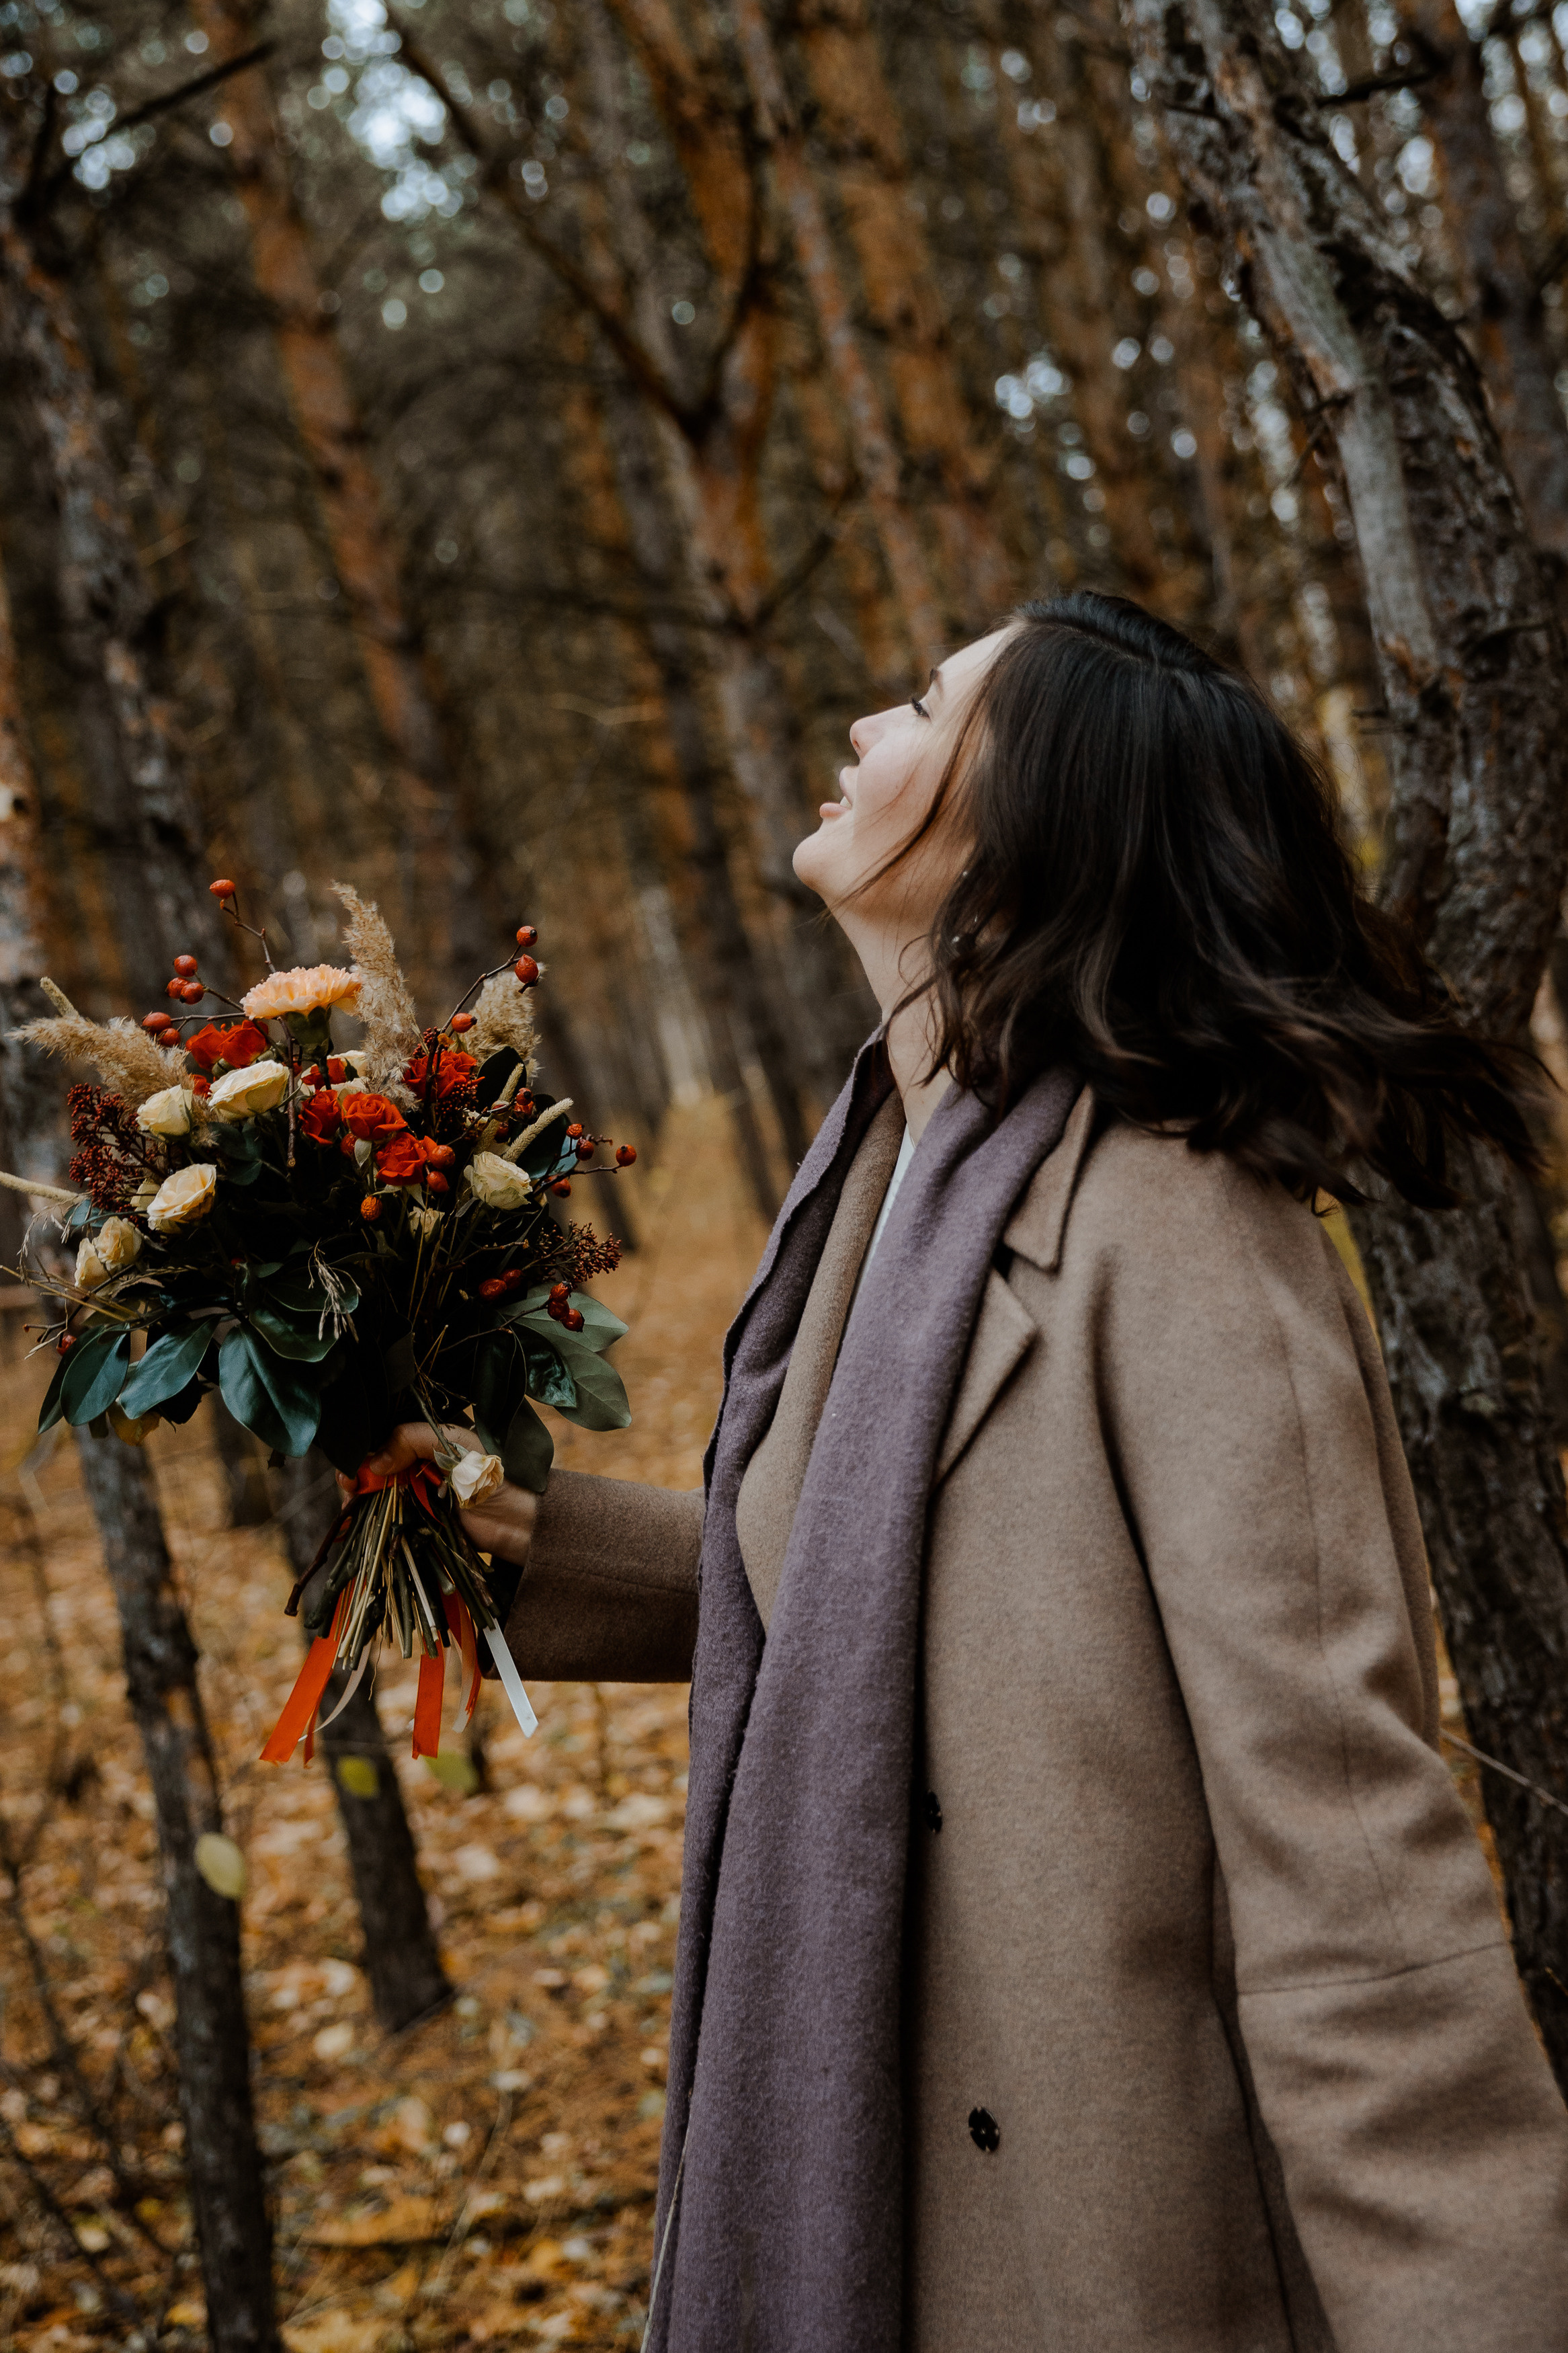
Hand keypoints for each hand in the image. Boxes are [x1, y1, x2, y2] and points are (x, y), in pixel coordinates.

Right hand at [340, 1422, 539, 1566]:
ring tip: (351, 1510)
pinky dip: (372, 1521)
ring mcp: (419, 1491)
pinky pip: (389, 1517)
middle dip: (357, 1478)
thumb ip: (412, 1439)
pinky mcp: (421, 1519)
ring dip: (361, 1501)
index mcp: (429, 1437)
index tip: (349, 1469)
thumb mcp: (453, 1445)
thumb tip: (372, 1461)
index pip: (385, 1438)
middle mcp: (420, 1462)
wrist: (520, 1521)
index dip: (363, 1452)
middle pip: (375, 1466)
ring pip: (378, 1493)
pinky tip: (357, 1525)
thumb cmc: (493, 1475)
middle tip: (348, 1492)